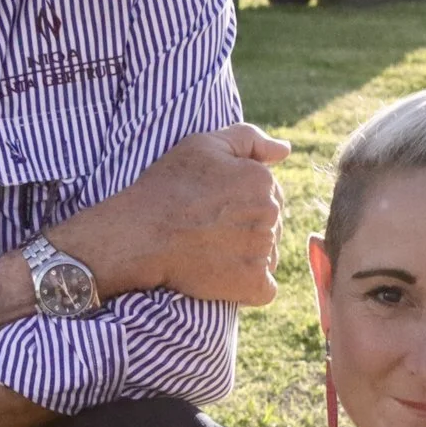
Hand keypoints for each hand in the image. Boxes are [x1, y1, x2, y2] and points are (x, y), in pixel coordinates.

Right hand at [53, 126, 288, 307]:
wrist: (140, 235)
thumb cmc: (166, 187)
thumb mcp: (203, 145)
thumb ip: (249, 139)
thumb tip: (285, 150)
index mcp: (263, 180)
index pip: (269, 194)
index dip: (240, 202)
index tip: (212, 208)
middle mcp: (270, 213)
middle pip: (271, 225)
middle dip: (247, 228)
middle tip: (208, 231)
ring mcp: (264, 250)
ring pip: (268, 256)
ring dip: (248, 257)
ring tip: (211, 252)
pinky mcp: (254, 283)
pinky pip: (265, 288)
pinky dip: (248, 286)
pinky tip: (222, 276)